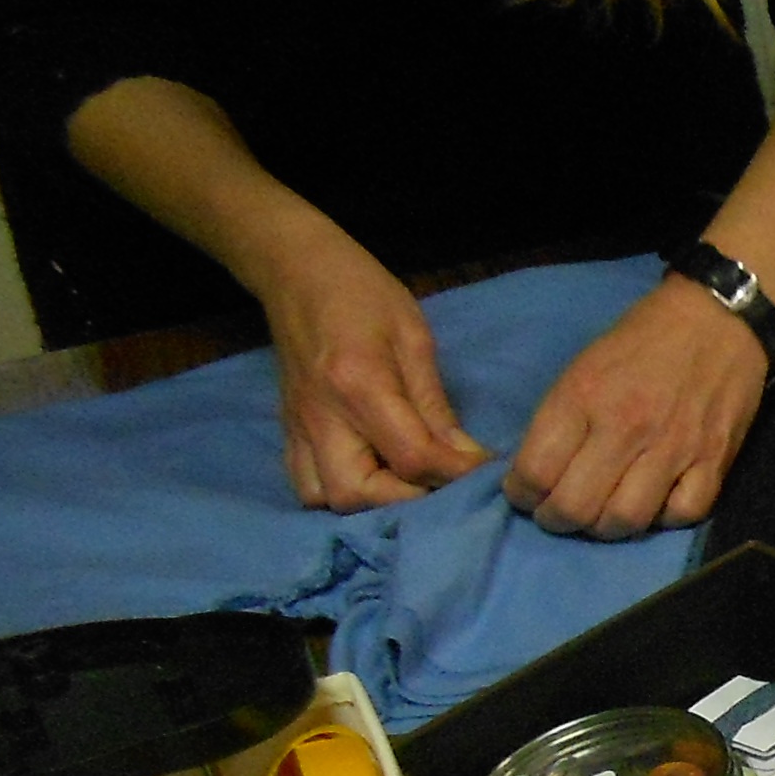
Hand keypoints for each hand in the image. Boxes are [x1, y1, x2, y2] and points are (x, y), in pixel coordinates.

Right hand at [254, 223, 486, 511]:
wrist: (296, 271)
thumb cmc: (362, 294)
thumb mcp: (413, 338)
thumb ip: (436, 405)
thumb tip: (467, 460)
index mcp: (358, 385)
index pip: (411, 457)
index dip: (454, 474)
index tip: (486, 473)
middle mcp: (322, 416)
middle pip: (357, 494)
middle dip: (406, 502)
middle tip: (440, 484)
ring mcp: (298, 428)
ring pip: (325, 499)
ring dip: (371, 504)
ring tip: (407, 483)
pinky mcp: (288, 432)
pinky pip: (307, 486)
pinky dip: (340, 494)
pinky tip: (373, 478)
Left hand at [502, 275, 766, 538]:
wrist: (716, 320)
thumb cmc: (641, 341)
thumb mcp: (583, 366)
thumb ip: (561, 418)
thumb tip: (539, 470)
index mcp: (583, 396)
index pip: (536, 470)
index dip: (521, 494)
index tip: (526, 494)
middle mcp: (625, 427)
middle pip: (575, 507)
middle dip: (556, 520)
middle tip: (558, 514)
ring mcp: (673, 448)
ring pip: (625, 520)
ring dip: (604, 529)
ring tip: (601, 517)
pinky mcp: (714, 461)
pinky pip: (681, 514)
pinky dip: (663, 518)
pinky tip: (655, 504)